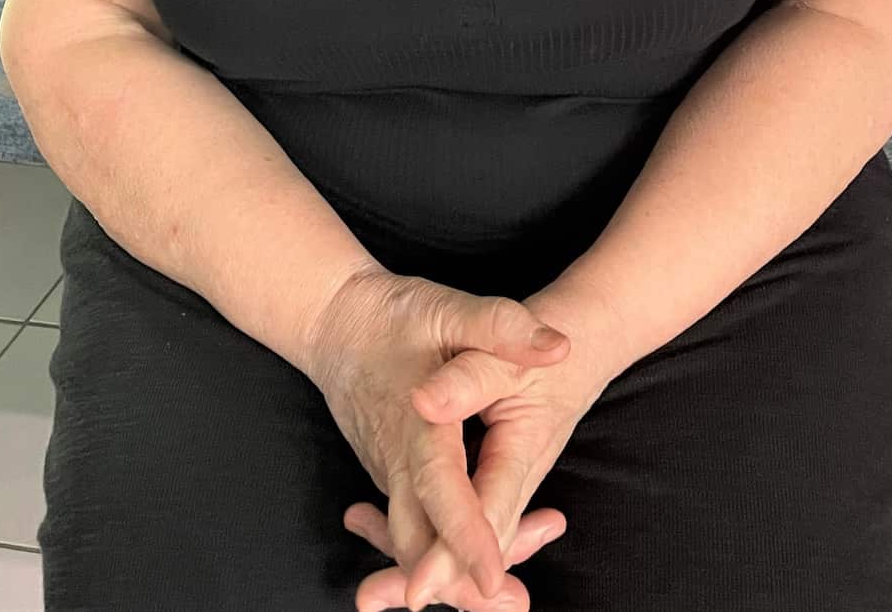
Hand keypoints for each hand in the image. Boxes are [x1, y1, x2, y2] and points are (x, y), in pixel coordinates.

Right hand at [306, 269, 580, 609]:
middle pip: (418, 541)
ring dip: (452, 573)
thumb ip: (501, 327)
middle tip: (513, 604)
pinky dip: (444, 550)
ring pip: (413, 542)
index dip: (465, 536)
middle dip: (457, 582)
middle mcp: (398, 460)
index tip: (492, 578)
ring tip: (508, 595)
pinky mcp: (394, 477)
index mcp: (415, 423)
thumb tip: (559, 349)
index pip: (440, 489)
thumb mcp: (448, 308)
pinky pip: (413, 528)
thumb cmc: (392, 316)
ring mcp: (391, 474)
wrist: (332, 322)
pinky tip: (484, 554)